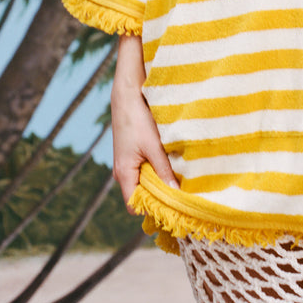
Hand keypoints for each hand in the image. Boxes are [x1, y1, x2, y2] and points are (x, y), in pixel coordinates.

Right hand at [111, 35, 178, 210]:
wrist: (126, 94)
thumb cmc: (138, 120)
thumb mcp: (154, 146)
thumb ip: (164, 171)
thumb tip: (176, 194)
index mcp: (124, 174)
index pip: (134, 205)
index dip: (151, 208)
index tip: (172, 205)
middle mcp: (122, 172)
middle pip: (139, 194)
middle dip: (158, 195)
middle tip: (180, 192)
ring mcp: (126, 162)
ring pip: (143, 180)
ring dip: (158, 179)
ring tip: (177, 175)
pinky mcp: (131, 153)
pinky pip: (143, 168)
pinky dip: (155, 168)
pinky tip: (169, 161)